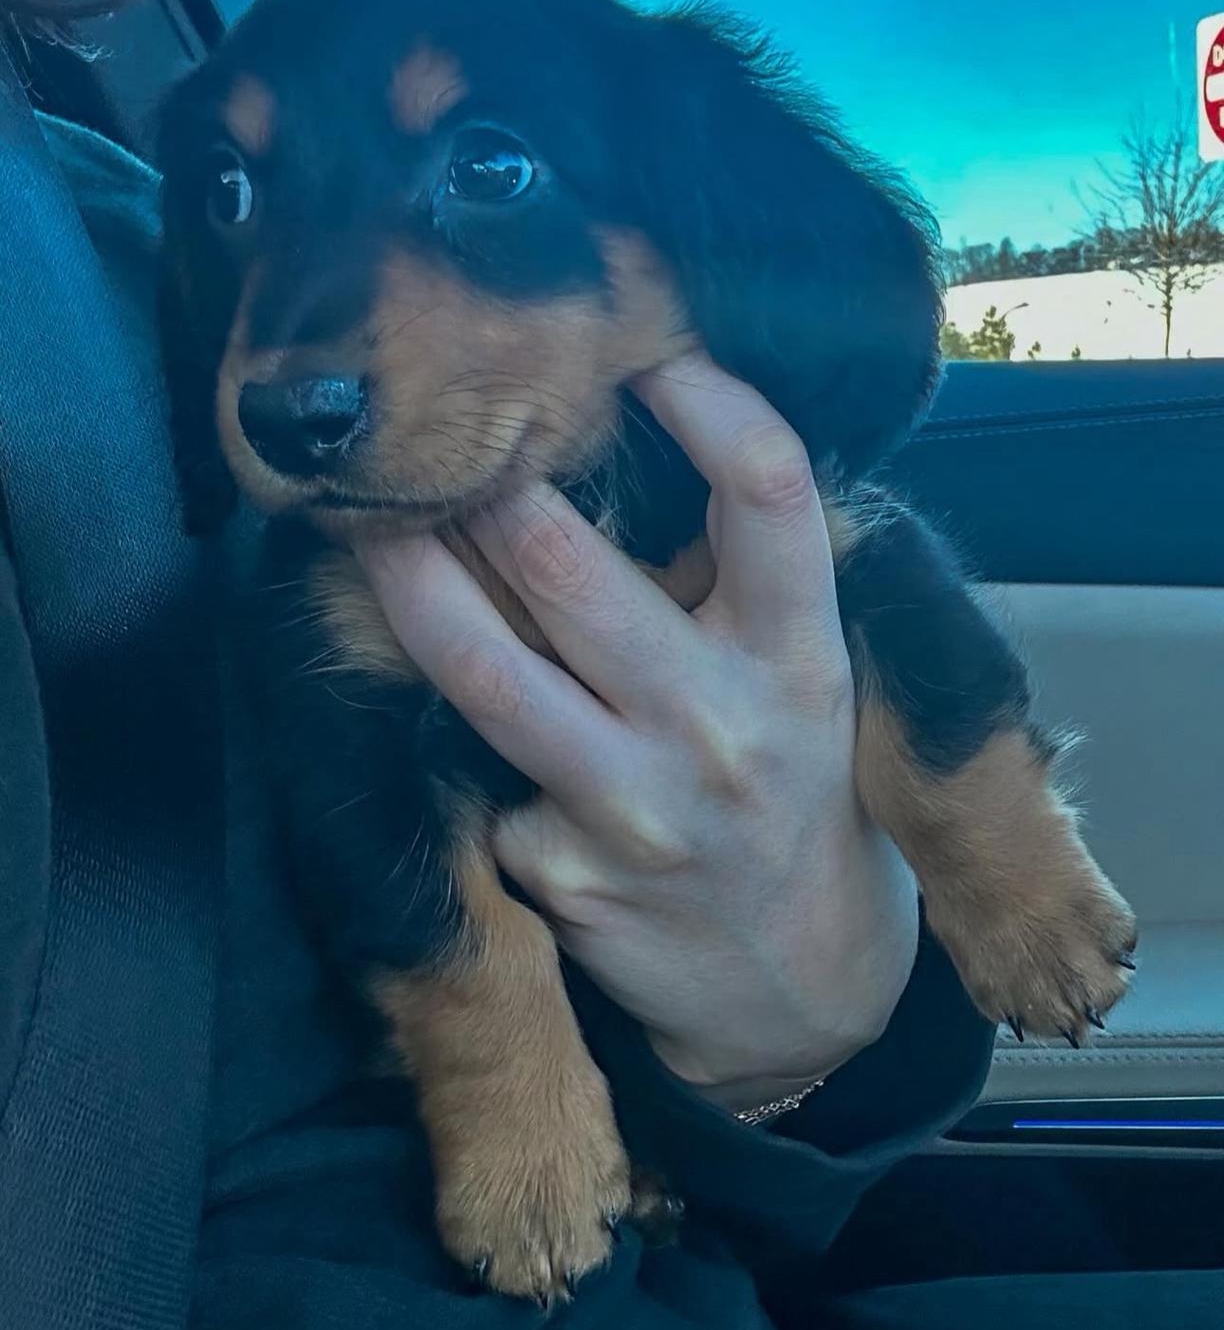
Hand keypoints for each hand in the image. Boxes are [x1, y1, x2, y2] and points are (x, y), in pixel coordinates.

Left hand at [359, 353, 918, 1109]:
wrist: (797, 985)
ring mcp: (635, 810)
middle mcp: (722, 728)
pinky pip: (476, 776)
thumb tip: (635, 451)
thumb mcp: (808, 688)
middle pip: (573, 570)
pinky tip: (421, 715)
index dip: (704, 397)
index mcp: (801, 661)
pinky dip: (450, 739)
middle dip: (488, 486)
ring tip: (367, 521)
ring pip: (484, 669)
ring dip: (408, 578)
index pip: (766, 495)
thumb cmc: (794, 800)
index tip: (637, 344)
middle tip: (442, 434)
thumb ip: (748, 588)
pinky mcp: (561, 874)